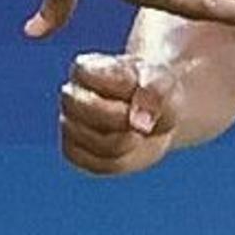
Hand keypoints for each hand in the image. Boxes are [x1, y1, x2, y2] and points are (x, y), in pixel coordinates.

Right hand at [57, 48, 182, 176]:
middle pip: (84, 109)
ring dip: (128, 141)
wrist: (155, 115)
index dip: (120, 86)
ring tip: (139, 131)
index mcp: (85, 69)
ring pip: (95, 142)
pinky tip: (130, 145)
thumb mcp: (163, 81)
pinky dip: (123, 159)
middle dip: (122, 117)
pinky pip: (98, 165)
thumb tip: (138, 122)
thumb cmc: (154, 91)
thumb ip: (153, 92)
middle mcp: (72, 96)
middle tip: (144, 117)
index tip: (138, 87)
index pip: (87, 75)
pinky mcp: (76, 153)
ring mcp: (70, 125)